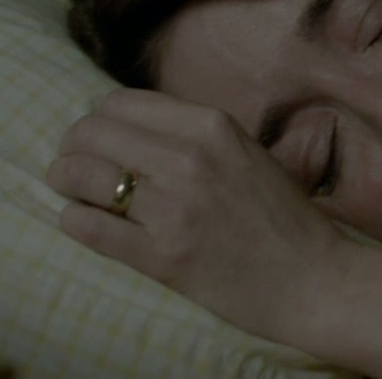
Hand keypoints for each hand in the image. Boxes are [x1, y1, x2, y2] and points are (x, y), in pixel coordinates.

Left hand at [45, 88, 349, 337]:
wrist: (315, 279)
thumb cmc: (282, 217)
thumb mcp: (244, 152)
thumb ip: (192, 135)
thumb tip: (127, 126)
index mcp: (212, 125)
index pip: (119, 102)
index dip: (98, 120)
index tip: (98, 139)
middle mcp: (190, 159)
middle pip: (92, 131)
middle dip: (72, 147)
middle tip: (73, 165)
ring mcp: (174, 209)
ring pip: (82, 175)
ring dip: (65, 180)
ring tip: (71, 191)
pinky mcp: (162, 257)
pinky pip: (90, 228)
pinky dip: (74, 221)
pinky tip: (80, 221)